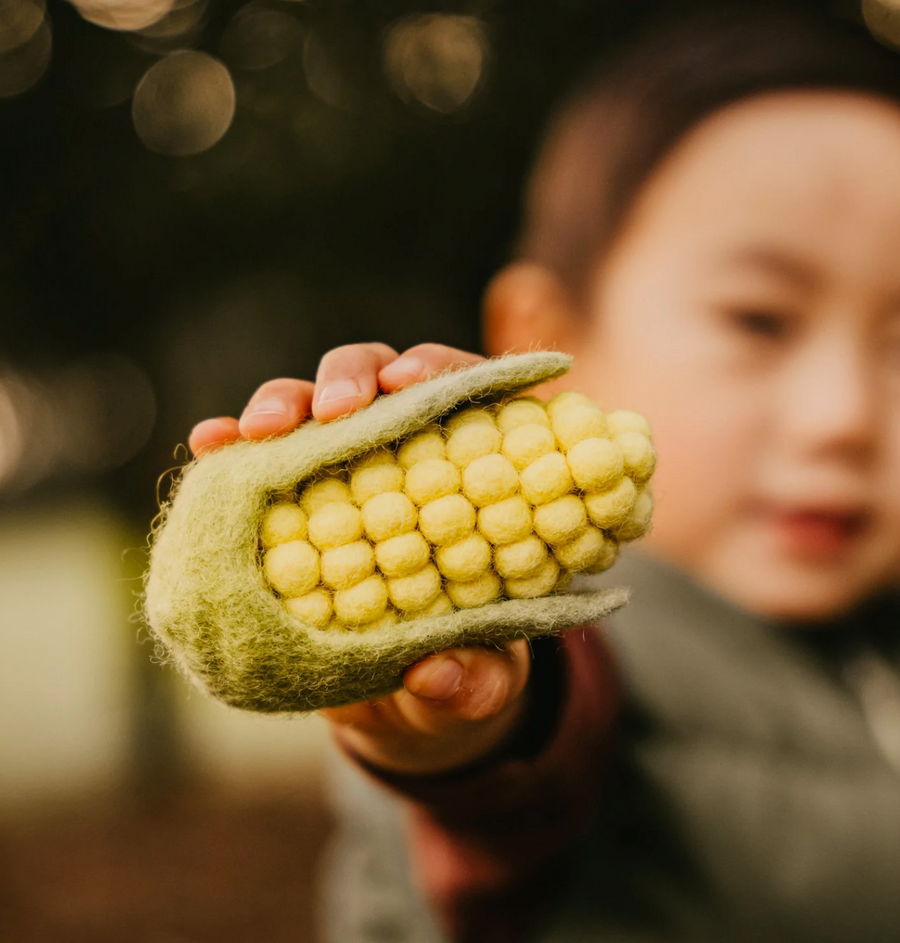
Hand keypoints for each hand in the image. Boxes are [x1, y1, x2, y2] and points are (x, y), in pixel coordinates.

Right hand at [188, 343, 532, 774]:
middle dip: (354, 379)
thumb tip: (435, 674)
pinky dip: (230, 447)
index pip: (467, 395)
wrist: (402, 700)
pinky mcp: (290, 501)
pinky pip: (257, 462)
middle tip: (335, 411)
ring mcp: (346, 471)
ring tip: (260, 431)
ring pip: (314, 406)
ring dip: (286, 403)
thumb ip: (478, 681)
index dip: (438, 373)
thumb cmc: (466, 668)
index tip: (408, 386)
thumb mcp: (486, 682)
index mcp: (478, 475)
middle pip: (382, 381)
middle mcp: (411, 453)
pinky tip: (208, 445)